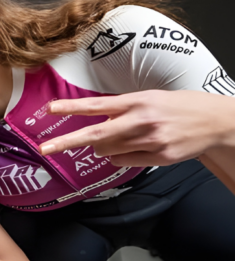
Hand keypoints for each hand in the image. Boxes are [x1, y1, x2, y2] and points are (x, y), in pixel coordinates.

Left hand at [40, 91, 231, 165]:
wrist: (215, 122)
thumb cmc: (180, 107)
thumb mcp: (151, 98)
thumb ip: (124, 109)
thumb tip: (99, 123)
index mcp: (137, 101)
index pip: (97, 105)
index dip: (71, 108)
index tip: (49, 109)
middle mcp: (141, 121)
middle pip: (94, 135)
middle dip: (66, 142)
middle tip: (44, 148)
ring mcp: (149, 141)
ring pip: (107, 151)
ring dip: (104, 147)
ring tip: (123, 137)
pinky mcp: (157, 157)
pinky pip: (123, 162)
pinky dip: (121, 157)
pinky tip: (138, 147)